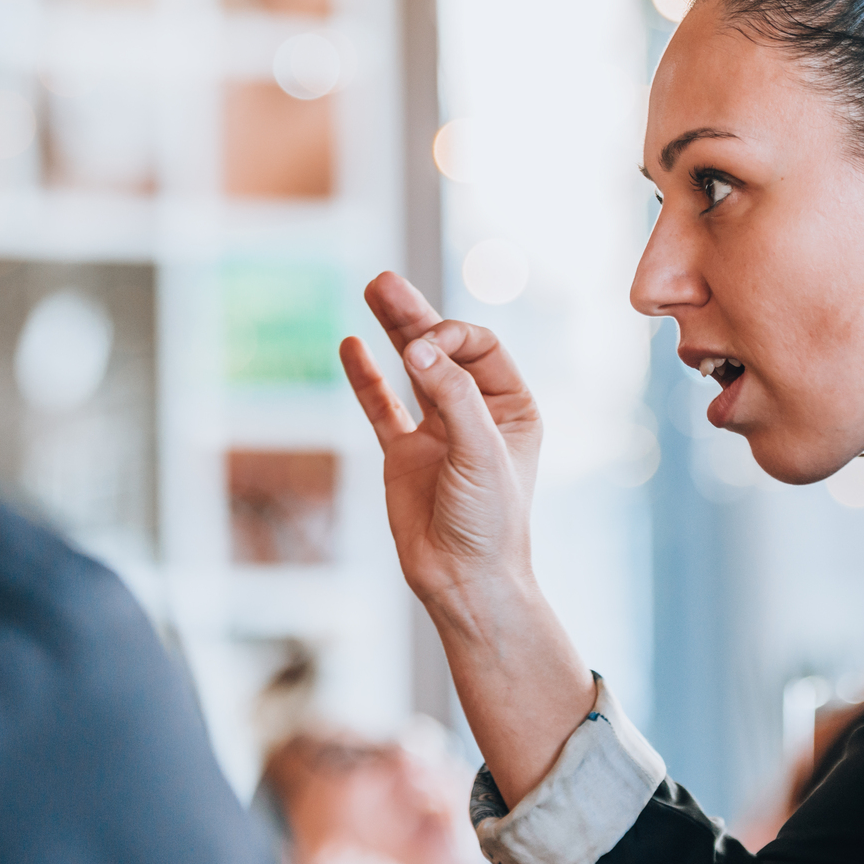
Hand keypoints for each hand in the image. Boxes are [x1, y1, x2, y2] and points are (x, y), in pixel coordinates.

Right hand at [340, 272, 541, 607]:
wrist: (465, 582)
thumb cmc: (490, 521)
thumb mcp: (481, 451)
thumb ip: (451, 396)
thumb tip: (416, 349)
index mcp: (513, 407)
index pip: (479, 348)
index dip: (450, 337)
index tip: (424, 348)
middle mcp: (476, 412)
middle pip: (443, 349)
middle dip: (415, 315)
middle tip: (382, 282)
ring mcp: (438, 432)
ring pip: (411, 371)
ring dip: (392, 332)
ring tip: (372, 289)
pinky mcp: (404, 456)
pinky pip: (381, 407)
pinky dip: (366, 378)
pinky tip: (351, 346)